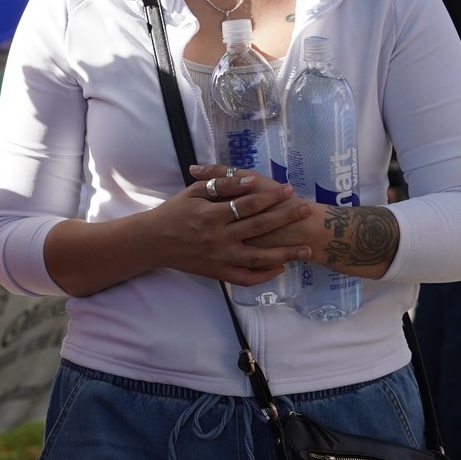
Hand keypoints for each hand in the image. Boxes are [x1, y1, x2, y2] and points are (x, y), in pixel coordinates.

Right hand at [153, 165, 313, 286]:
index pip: (249, 203)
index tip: (290, 190)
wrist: (153, 242)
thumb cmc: (174, 212)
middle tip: (307, 211)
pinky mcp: (218, 272)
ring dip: (286, 254)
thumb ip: (219, 184)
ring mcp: (220, 258)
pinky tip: (280, 268)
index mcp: (212, 214)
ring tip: (307, 249)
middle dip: (287, 218)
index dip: (271, 196)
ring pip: (259, 258)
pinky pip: (246, 278)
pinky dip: (264, 276)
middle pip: (261, 227)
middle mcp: (219, 237)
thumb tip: (248, 181)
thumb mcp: (193, 192)